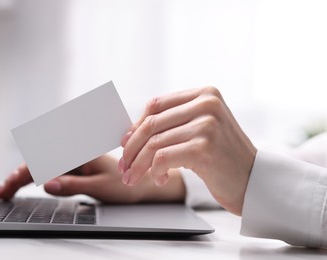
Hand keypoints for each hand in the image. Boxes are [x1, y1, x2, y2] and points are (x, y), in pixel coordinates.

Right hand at [0, 155, 185, 203]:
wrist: (144, 182)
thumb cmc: (127, 183)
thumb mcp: (100, 187)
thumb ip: (73, 185)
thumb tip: (46, 184)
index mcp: (81, 152)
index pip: (45, 161)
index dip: (25, 173)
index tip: (11, 185)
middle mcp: (76, 152)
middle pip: (41, 161)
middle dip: (20, 175)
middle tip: (3, 192)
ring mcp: (76, 159)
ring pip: (44, 164)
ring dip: (25, 175)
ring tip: (9, 189)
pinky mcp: (77, 166)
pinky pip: (53, 169)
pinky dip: (38, 176)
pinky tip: (28, 182)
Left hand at [118, 87, 256, 214]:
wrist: (253, 181)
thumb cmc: (223, 157)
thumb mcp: (201, 130)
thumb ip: (172, 124)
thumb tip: (129, 134)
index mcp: (204, 94)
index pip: (156, 105)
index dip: (136, 125)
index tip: (125, 144)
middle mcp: (206, 104)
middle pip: (151, 123)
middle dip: (131, 148)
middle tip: (124, 167)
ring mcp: (206, 124)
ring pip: (154, 143)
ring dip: (138, 164)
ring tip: (134, 177)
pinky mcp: (204, 147)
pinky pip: (162, 158)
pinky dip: (154, 172)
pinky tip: (159, 179)